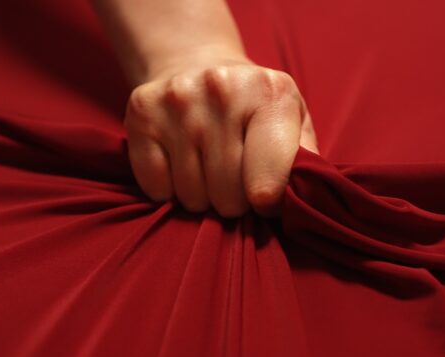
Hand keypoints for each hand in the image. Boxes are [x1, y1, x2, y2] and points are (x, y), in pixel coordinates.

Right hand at [124, 53, 318, 217]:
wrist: (196, 64)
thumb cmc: (251, 104)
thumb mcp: (292, 119)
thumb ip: (304, 160)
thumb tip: (300, 203)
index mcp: (270, 94)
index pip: (268, 186)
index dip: (268, 205)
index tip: (264, 198)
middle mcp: (221, 91)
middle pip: (229, 198)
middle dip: (234, 201)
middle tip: (234, 178)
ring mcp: (176, 102)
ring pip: (192, 198)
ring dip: (202, 196)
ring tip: (207, 168)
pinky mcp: (141, 114)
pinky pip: (157, 189)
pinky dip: (169, 189)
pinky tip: (180, 164)